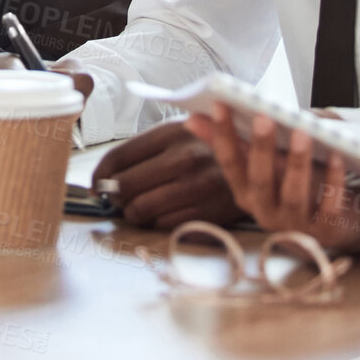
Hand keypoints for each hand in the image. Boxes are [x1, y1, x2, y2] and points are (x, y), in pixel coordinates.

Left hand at [90, 120, 243, 228]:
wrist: (262, 163)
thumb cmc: (209, 149)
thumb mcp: (180, 133)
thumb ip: (144, 150)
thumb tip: (104, 177)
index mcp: (171, 133)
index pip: (117, 158)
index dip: (99, 176)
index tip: (97, 185)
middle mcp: (184, 158)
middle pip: (123, 187)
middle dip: (115, 197)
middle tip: (119, 198)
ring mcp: (198, 187)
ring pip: (140, 211)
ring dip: (134, 213)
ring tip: (140, 207)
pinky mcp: (209, 211)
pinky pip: (164, 226)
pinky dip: (157, 223)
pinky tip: (164, 214)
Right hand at [190, 104, 359, 252]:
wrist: (340, 222)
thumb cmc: (298, 184)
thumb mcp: (266, 163)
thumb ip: (235, 143)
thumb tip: (193, 119)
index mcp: (247, 194)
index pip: (229, 163)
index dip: (222, 134)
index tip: (221, 103)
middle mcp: (266, 213)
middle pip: (259, 181)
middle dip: (260, 148)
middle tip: (264, 115)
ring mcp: (295, 225)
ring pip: (292, 195)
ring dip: (296, 163)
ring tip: (302, 132)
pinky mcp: (326, 231)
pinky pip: (328, 207)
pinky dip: (333, 181)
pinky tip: (336, 157)